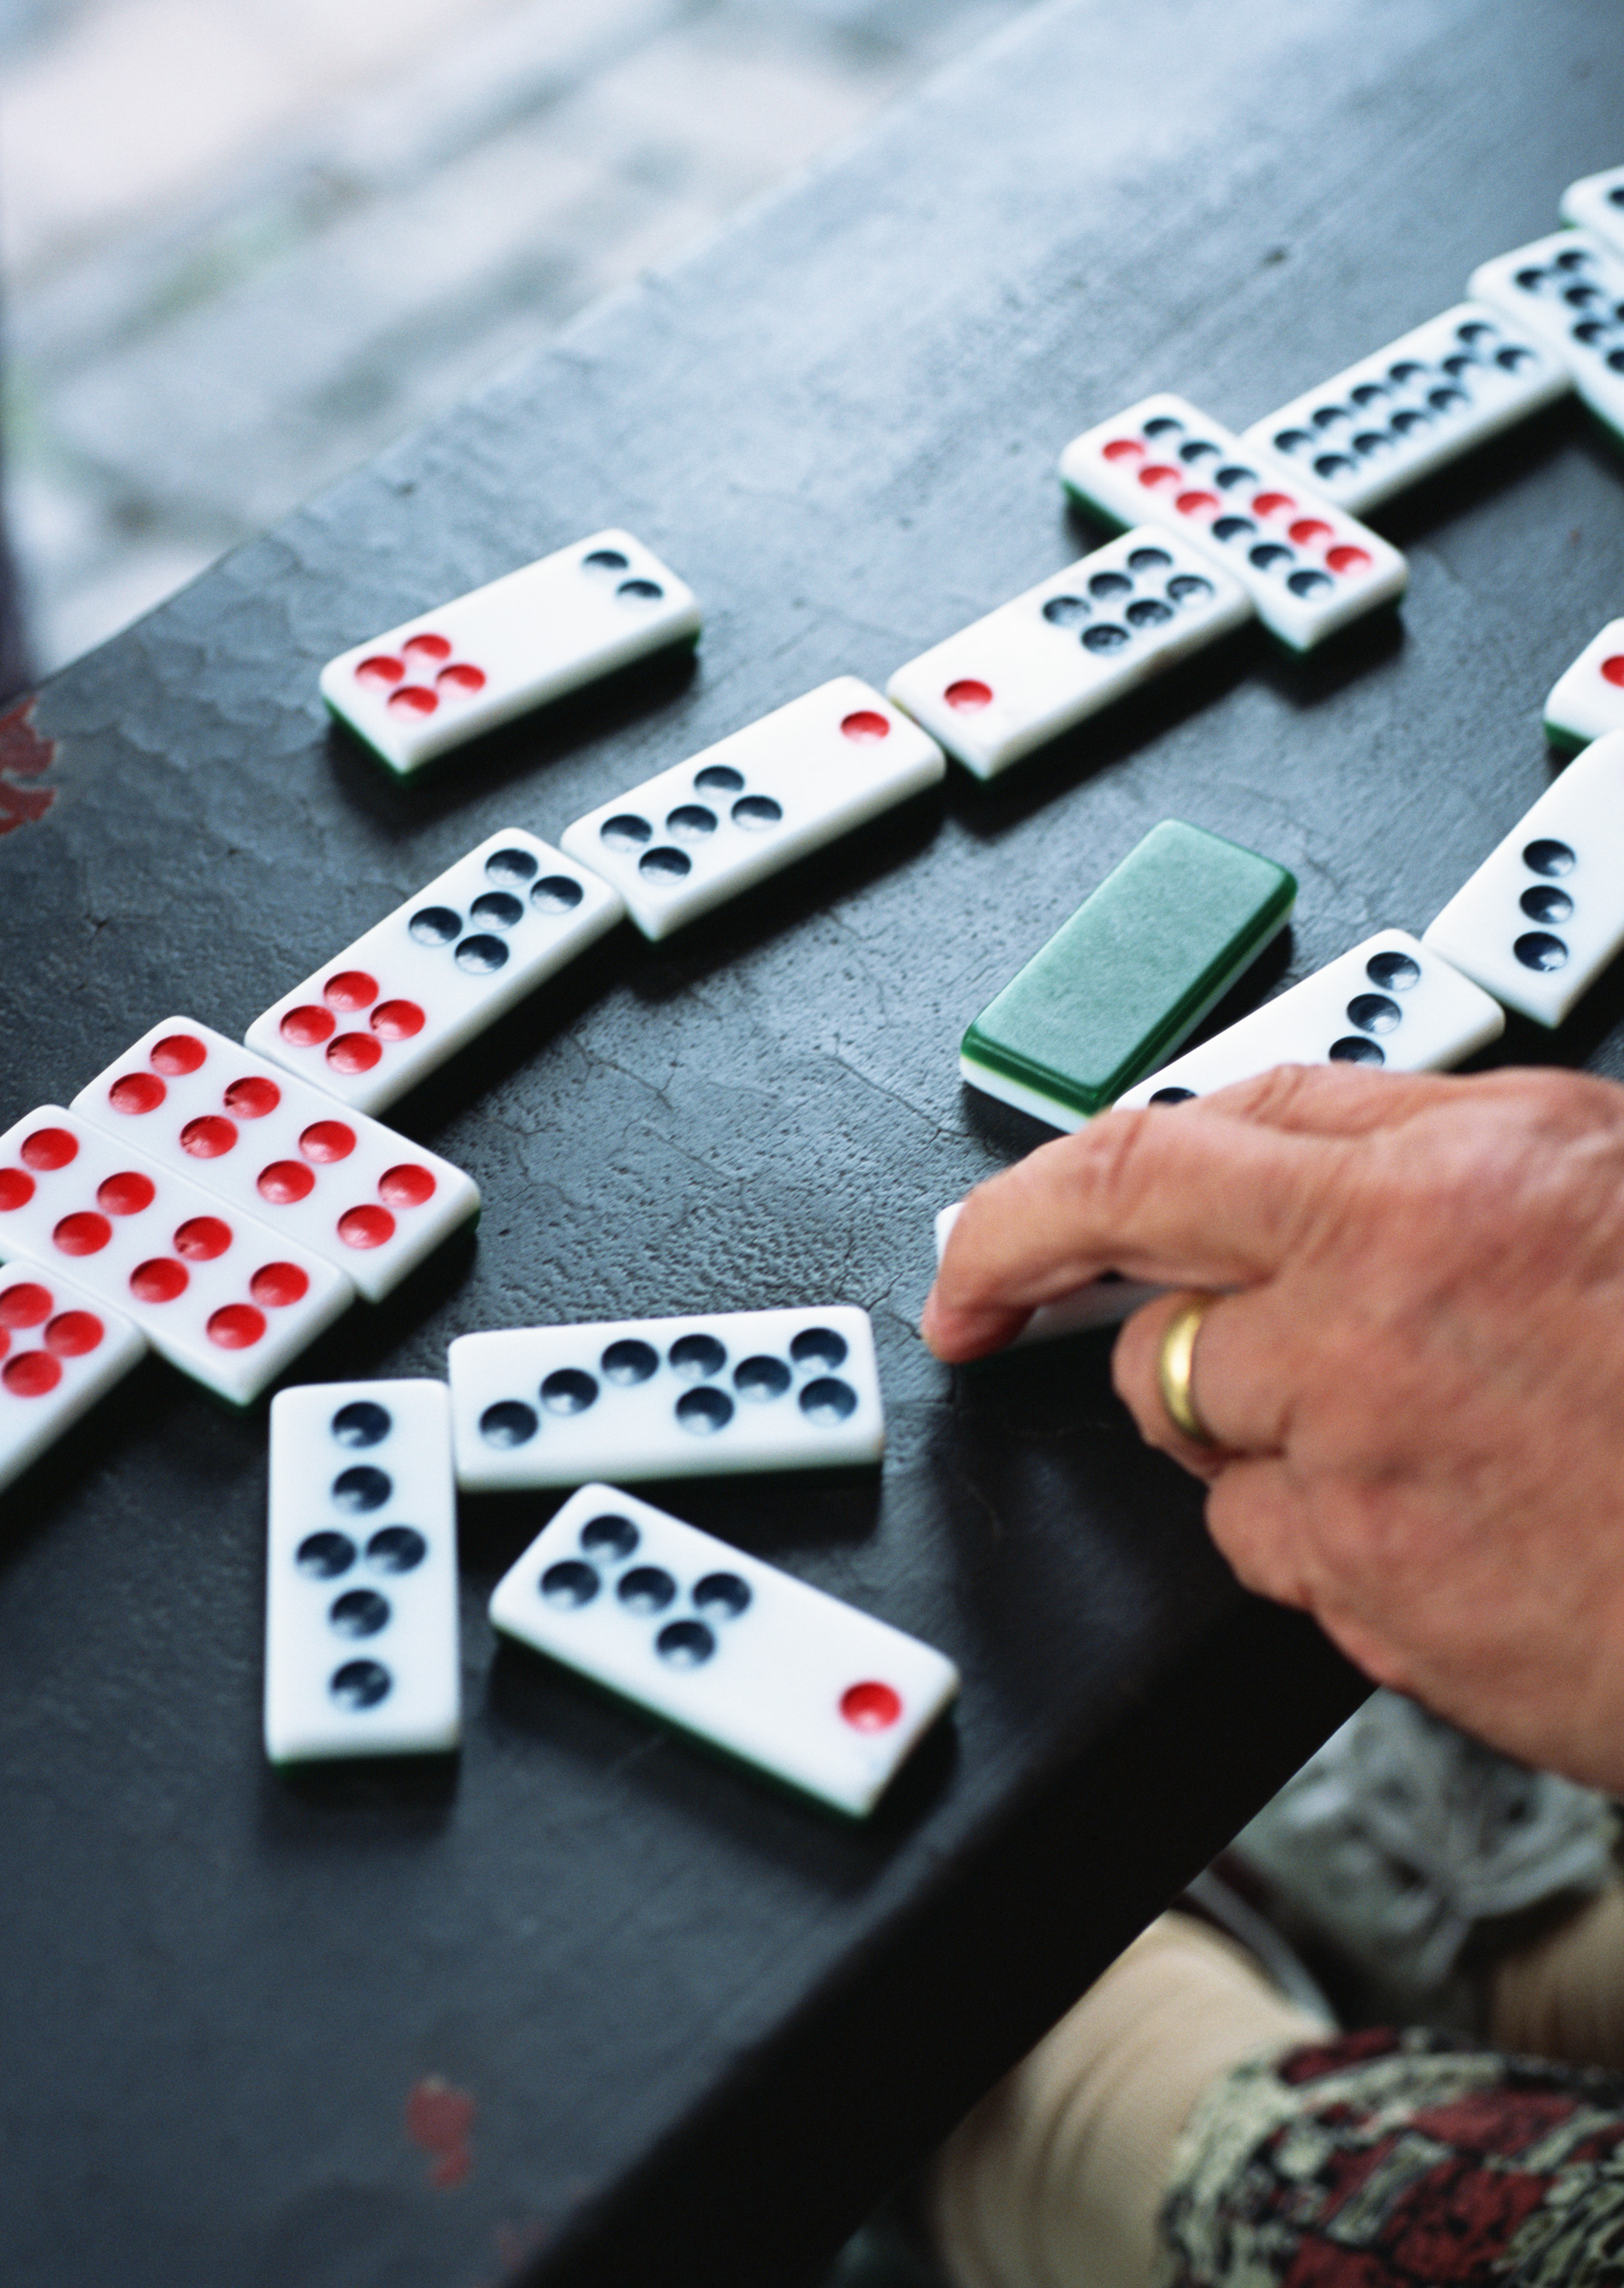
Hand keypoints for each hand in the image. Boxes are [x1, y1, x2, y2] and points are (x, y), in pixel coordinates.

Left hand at [923, 1064, 1623, 1794]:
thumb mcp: (1597, 1172)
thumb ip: (1417, 1142)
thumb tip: (1270, 1141)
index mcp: (1439, 1176)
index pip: (1158, 1150)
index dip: (1036, 1202)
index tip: (977, 1250)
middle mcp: (1379, 1303)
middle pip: (1150, 1305)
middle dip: (1129, 1326)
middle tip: (1142, 1351)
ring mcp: (1363, 1457)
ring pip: (1197, 1431)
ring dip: (1263, 1433)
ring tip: (1421, 1436)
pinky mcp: (1372, 1592)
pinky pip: (1265, 1547)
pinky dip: (1320, 1537)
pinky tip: (1443, 1523)